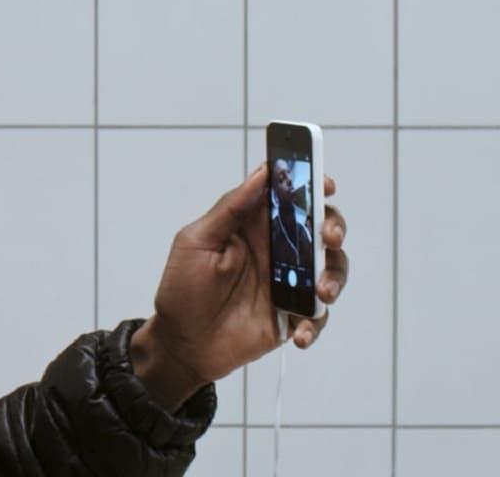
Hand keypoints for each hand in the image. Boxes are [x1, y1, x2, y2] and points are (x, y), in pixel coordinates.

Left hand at [131, 164, 349, 410]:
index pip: (288, 196)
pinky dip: (313, 323)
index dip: (310, 184)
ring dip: (333, 277)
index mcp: (253, 226)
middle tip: (329, 237)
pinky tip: (297, 332)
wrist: (181, 342)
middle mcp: (277, 250)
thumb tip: (261, 174)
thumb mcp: (196, 242)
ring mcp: (289, 283)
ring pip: (330, 269)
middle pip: (320, 228)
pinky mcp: (293, 315)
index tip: (323, 184)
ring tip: (321, 293)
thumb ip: (229, 209)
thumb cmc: (182, 288)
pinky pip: (317, 315)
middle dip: (334, 227)